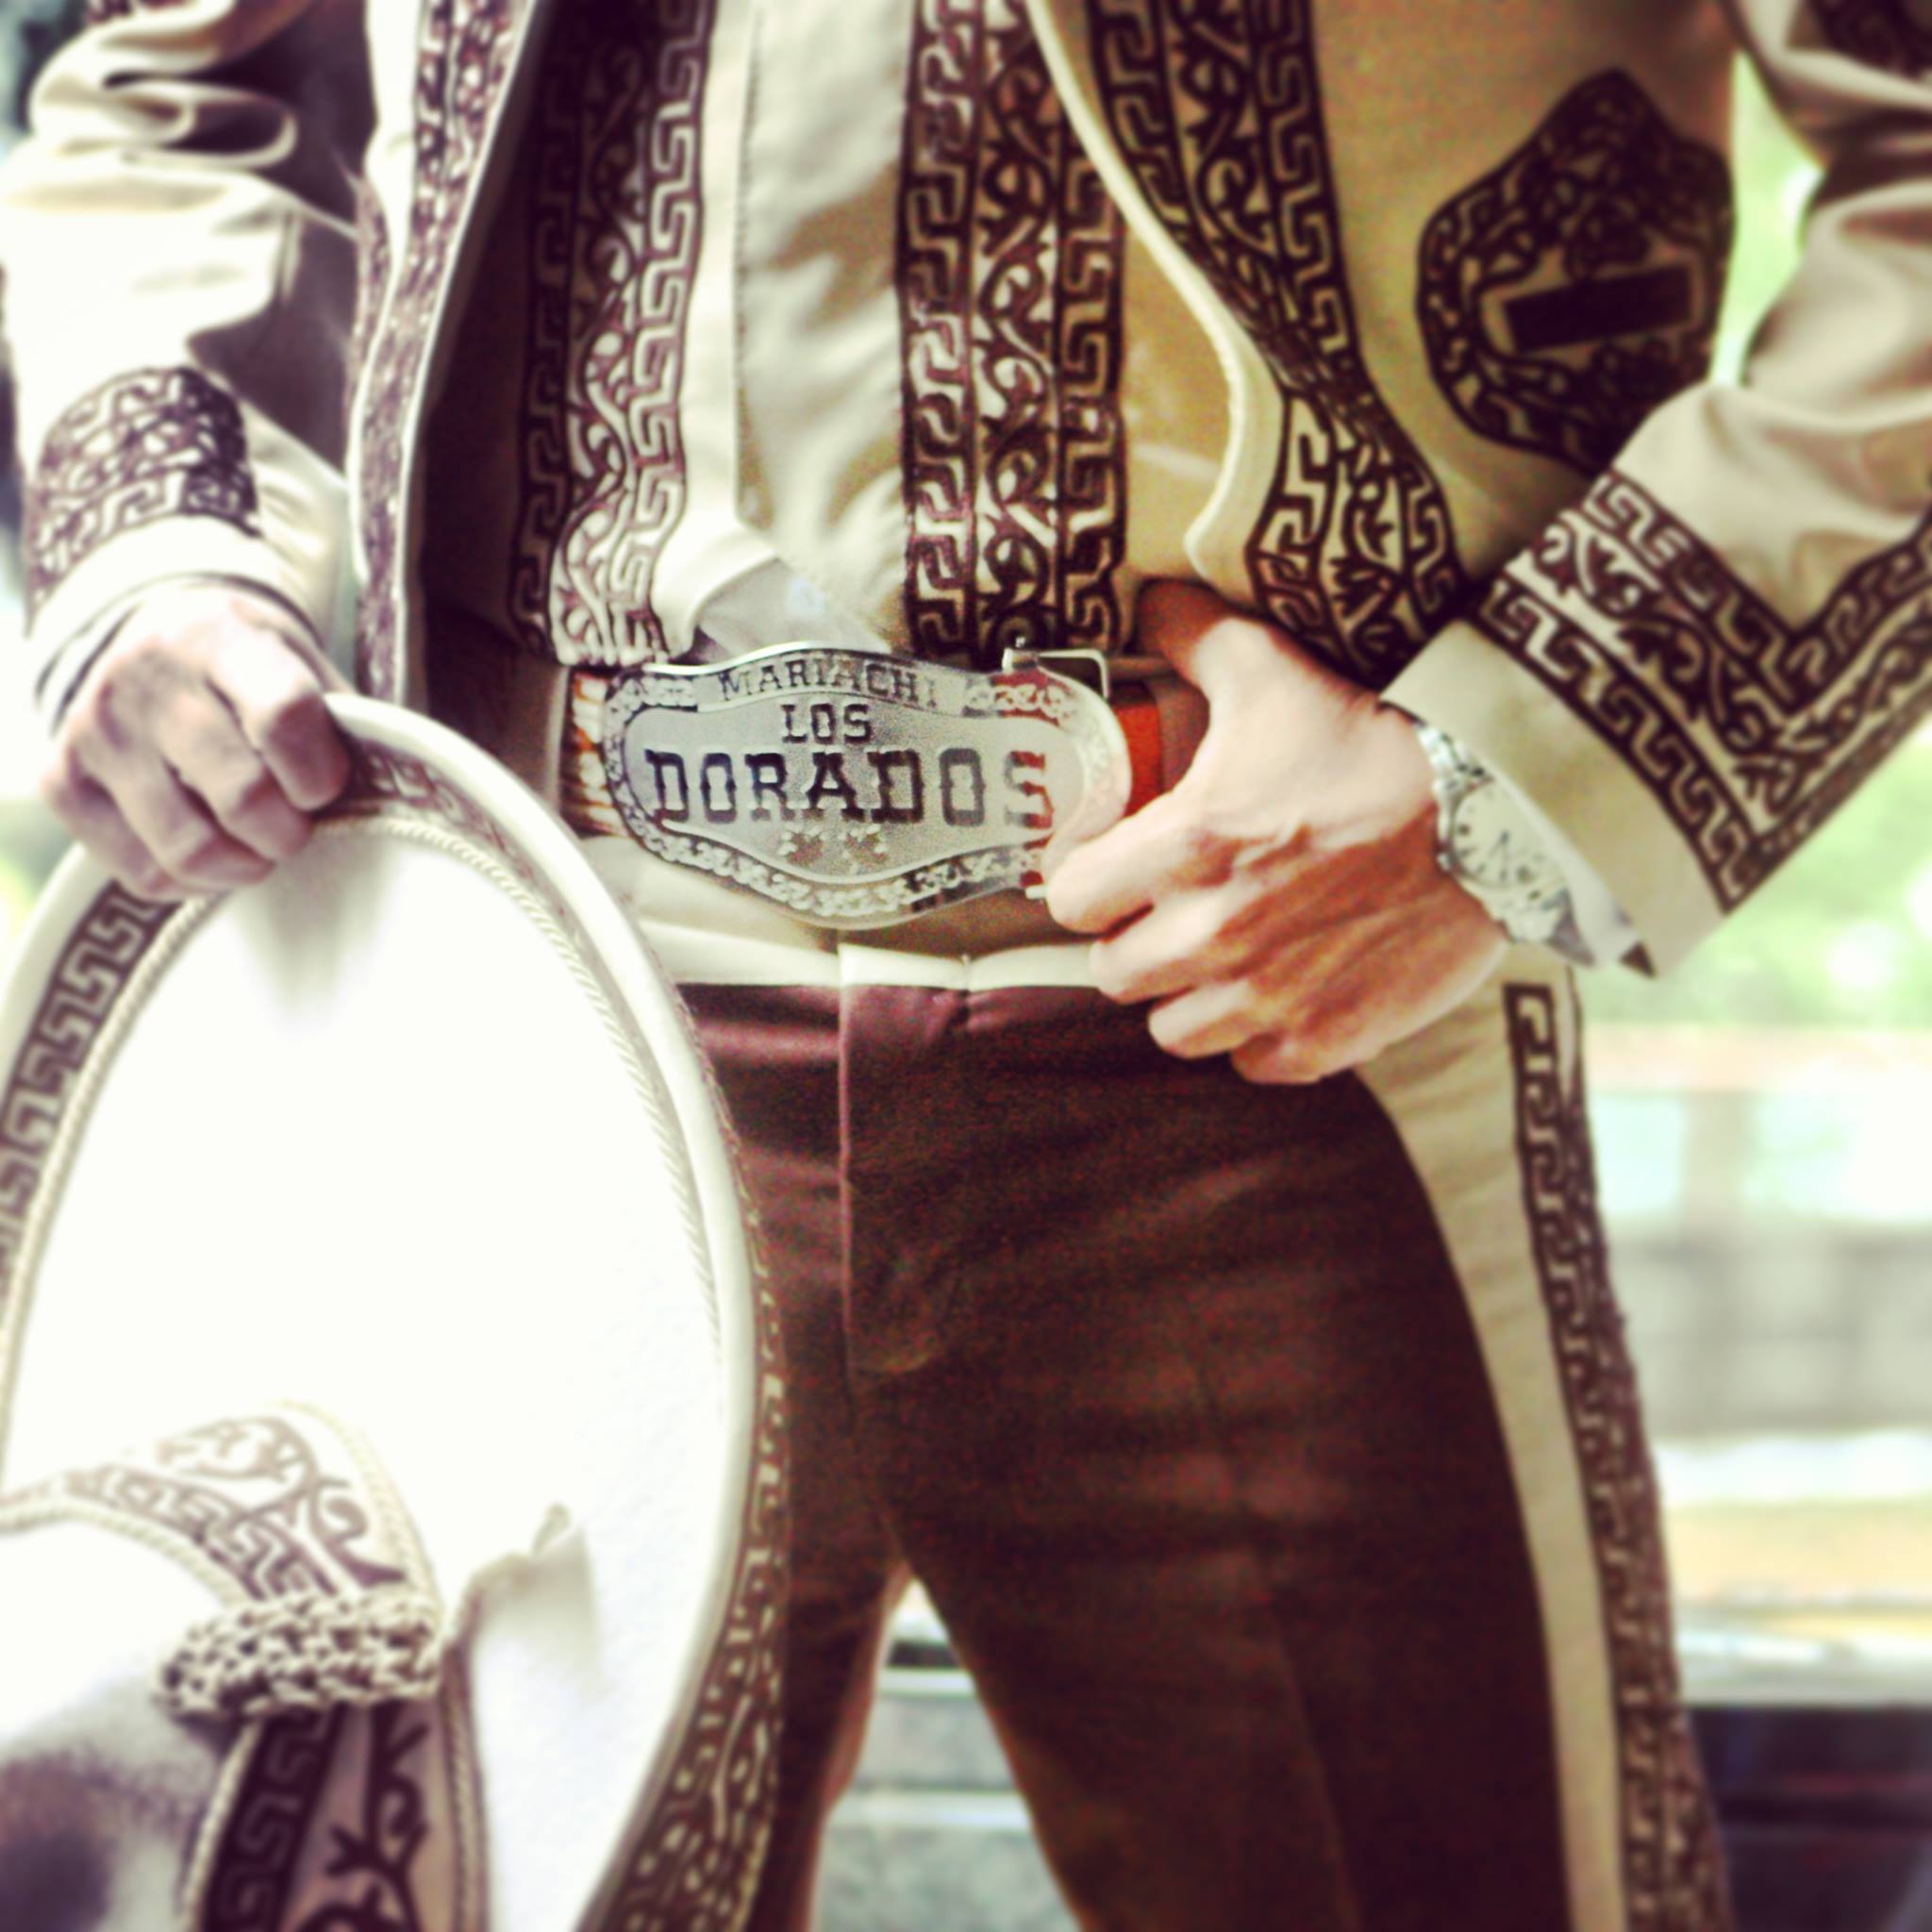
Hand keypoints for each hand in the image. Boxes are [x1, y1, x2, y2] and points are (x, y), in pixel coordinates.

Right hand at [39, 584, 350, 900]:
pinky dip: (191, 882)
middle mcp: (146, 677)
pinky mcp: (61, 779)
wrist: (159, 640)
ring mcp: (96, 729)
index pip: (284, 714)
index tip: (326, 787)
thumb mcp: (306, 667)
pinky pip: (142, 872)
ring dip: (243, 866)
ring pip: (189, 848)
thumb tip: (390, 801)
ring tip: (259, 848)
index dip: (319, 773)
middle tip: (296, 828)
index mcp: (220, 637)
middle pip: (242, 796)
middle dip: (288, 832)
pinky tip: (211, 855)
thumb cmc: (256, 670)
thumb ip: (344, 726)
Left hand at [1045, 582, 1505, 1083]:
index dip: (1088, 880)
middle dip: (1135, 940)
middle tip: (1173, 912)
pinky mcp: (1324, 1040)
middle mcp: (1211, 934)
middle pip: (1114, 972)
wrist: (1498, 811)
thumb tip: (1148, 600)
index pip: (1071, 898)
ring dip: (1189, 997)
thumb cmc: (1375, 740)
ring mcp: (1267, 997)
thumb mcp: (1274, 670)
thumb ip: (1192, 636)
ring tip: (1225, 959)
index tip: (1116, 869)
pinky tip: (1283, 993)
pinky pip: (1251, 1064)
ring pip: (1174, 1031)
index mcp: (1183, 846)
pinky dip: (1259, 1038)